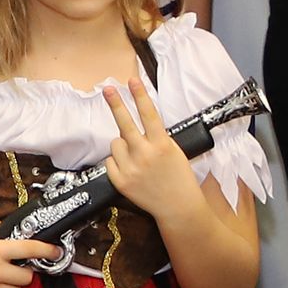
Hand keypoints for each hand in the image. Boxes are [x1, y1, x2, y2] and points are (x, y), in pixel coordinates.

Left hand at [98, 82, 204, 218]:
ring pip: (116, 143)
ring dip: (123, 145)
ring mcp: (131, 168)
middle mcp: (145, 155)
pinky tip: (130, 168)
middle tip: (109, 89)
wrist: (178, 207)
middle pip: (125, 123)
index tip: (132, 80)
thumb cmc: (179, 178)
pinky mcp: (120, 181)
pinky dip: (117, 162)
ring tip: (136, 157)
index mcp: (161, 145)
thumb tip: (139, 125)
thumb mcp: (174, 151)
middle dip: (116, 104)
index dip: (140, 95)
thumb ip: (157, 138)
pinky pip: (110, 161)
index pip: (149, 114)